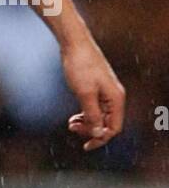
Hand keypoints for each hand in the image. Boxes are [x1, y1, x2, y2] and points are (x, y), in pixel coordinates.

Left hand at [61, 36, 125, 151]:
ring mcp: (105, 91)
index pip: (113, 127)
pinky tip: (74, 116)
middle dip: (91, 130)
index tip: (85, 145)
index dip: (100, 138)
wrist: (74, 42)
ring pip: (100, 115)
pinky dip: (85, 114)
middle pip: (107, 123)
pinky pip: (95, 107)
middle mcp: (114, 96)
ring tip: (71, 124)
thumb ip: (93, 114)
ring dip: (87, 123)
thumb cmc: (80, 65)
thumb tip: (99, 133)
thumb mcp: (85, 93)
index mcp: (116, 98)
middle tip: (72, 128)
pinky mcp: (96, 87)